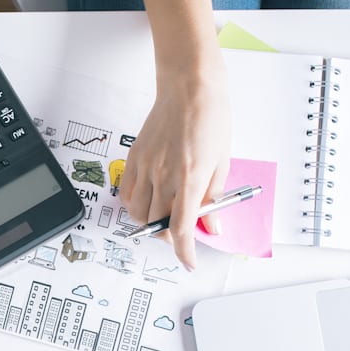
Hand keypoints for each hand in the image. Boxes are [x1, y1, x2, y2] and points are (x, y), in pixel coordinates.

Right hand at [119, 59, 231, 269]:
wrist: (189, 89)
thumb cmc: (210, 119)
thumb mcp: (223, 162)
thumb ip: (214, 197)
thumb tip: (212, 225)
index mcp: (192, 178)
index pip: (182, 229)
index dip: (185, 252)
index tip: (189, 261)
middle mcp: (165, 176)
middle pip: (158, 225)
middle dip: (170, 236)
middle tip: (181, 230)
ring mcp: (146, 168)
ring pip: (139, 214)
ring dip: (152, 222)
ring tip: (164, 214)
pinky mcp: (133, 159)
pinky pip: (127, 195)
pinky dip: (135, 206)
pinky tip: (148, 201)